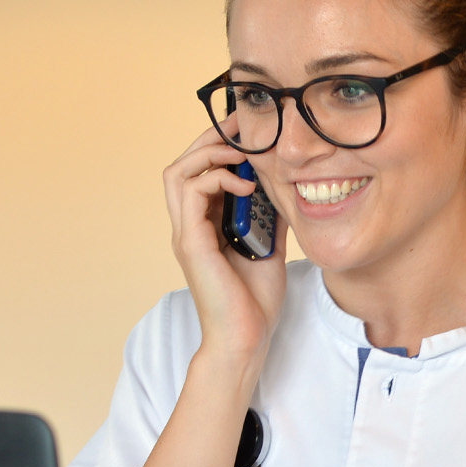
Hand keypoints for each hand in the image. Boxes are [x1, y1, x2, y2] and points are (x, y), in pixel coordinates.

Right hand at [162, 121, 288, 366]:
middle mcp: (190, 225)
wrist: (246, 338)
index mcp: (205, 225)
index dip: (218, 145)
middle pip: (181, 163)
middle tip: (242, 128)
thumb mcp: (271, 244)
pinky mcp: (191, 242)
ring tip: (240, 156)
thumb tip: (289, 183)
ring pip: (176, 172)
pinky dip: (216, 179)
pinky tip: (246, 186)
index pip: (199, 171)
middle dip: (210, 139)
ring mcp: (187, 233)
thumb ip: (272, 215)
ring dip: (208, 155)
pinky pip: (191, 192)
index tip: (248, 130)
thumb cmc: (255, 301)